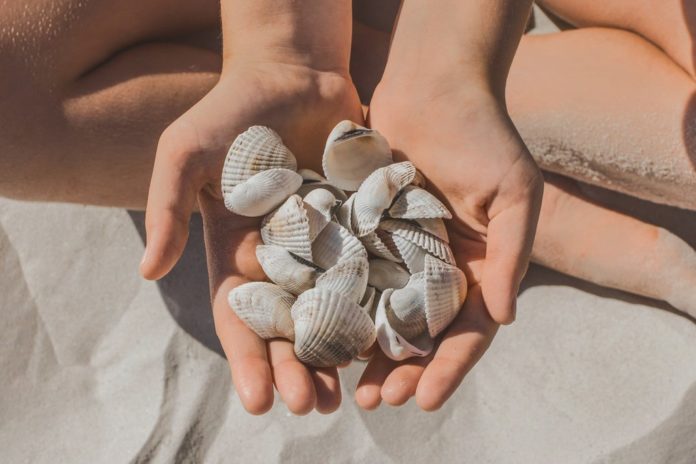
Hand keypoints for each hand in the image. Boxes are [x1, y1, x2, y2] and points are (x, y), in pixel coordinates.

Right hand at [140, 60, 362, 413]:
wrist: (292, 72)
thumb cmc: (231, 111)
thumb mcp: (185, 153)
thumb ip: (168, 209)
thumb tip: (147, 272)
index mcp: (238, 252)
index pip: (241, 316)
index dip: (247, 359)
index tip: (257, 402)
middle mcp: (283, 258)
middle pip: (291, 325)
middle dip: (297, 368)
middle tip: (311, 407)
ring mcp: (325, 244)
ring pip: (334, 309)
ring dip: (339, 352)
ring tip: (349, 393)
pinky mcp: (362, 225)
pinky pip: (373, 269)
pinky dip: (380, 303)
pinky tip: (390, 338)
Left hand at [356, 84, 542, 409]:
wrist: (435, 86)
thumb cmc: (485, 135)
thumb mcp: (515, 193)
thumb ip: (511, 255)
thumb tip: (505, 317)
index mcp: (479, 267)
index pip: (468, 331)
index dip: (449, 368)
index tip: (423, 400)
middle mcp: (438, 268)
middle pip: (420, 334)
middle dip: (401, 370)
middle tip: (374, 402)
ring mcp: (400, 252)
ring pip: (381, 313)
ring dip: (366, 351)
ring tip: (345, 385)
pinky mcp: (366, 231)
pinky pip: (352, 274)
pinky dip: (339, 305)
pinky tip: (319, 331)